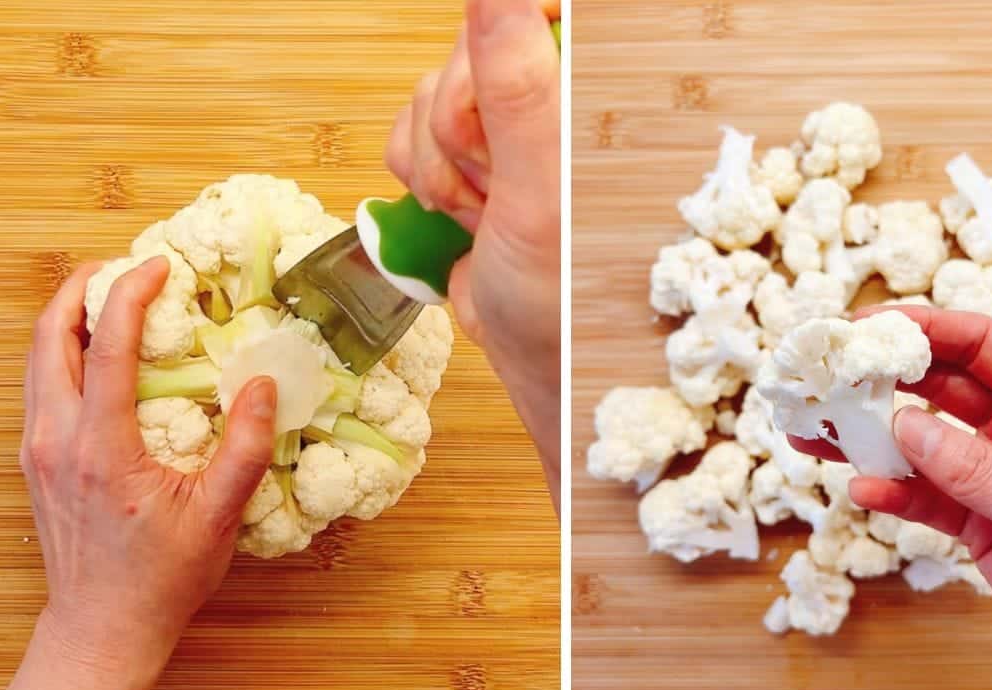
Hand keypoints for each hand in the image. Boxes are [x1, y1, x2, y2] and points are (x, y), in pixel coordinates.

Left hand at [22, 256, 276, 677]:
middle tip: (120, 269)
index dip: (131, 296)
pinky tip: (96, 358)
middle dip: (79, 291)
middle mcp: (56, 440)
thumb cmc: (160, 579)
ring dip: (66, 320)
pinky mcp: (36, 463)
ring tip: (107, 300)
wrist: (102, 630)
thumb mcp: (217, 516)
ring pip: (36, 361)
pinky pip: (39, 387)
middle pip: (48, 338)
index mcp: (101, 447)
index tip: (159, 267)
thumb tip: (264, 385)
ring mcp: (38, 451)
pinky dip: (61, 354)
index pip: (106, 347)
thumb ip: (244, 447)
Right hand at [385, 0, 560, 507]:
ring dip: (438, 166)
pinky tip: (455, 219)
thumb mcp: (539, 190)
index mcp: (584, 94)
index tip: (497, 108)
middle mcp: (547, 98)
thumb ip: (516, 89)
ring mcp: (502, 128)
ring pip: (429, 95)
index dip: (494, 49)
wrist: (527, 354)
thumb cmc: (555, 292)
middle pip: (467, 49)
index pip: (536, 15)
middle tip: (495, 188)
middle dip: (459, 130)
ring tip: (482, 215)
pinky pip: (407, 132)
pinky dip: (417, 180)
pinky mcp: (462, 157)